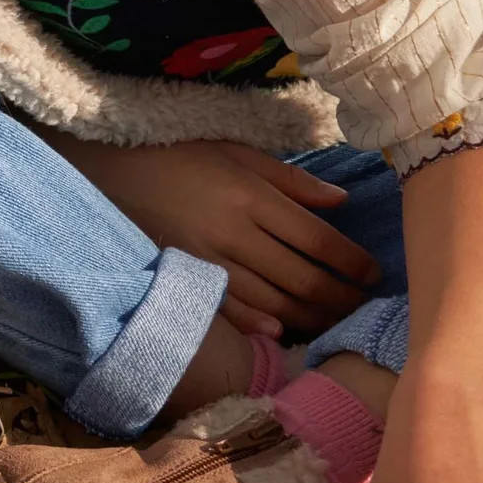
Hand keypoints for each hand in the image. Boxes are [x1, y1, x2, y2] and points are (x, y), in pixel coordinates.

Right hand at [77, 139, 379, 336]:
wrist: (108, 168)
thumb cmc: (178, 153)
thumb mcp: (235, 150)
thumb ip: (290, 179)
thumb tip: (341, 202)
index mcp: (249, 196)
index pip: (317, 238)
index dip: (352, 261)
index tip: (374, 273)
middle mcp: (232, 233)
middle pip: (301, 278)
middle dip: (340, 297)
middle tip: (364, 305)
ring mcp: (207, 262)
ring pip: (273, 304)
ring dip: (311, 317)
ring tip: (336, 320)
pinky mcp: (186, 278)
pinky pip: (233, 312)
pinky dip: (262, 327)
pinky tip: (285, 332)